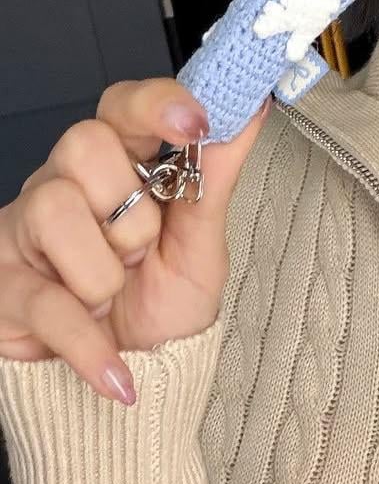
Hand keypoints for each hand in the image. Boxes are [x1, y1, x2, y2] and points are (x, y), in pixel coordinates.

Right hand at [0, 79, 270, 403]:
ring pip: (55, 210)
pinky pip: (45, 302)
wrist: (139, 378)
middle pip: (84, 143)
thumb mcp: (201, 243)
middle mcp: (64, 185)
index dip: (157, 105)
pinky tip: (115, 372)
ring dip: (104, 275)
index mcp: (119, 167)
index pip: (123, 105)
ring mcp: (24, 231)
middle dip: (131, 210)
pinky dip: (91, 344)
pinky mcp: (3, 288)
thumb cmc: (162, 304)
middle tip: (142, 252)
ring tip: (113, 299)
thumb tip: (249, 109)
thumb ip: (216, 175)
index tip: (197, 122)